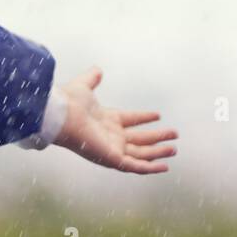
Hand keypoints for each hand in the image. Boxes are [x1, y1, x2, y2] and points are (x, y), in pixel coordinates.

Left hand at [53, 67, 177, 173]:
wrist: (61, 115)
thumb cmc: (68, 102)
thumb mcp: (84, 86)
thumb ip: (91, 78)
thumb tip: (97, 69)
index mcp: (105, 119)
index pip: (129, 119)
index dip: (143, 117)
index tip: (158, 115)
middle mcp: (110, 135)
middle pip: (139, 138)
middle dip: (157, 137)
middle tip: (175, 133)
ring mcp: (112, 148)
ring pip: (141, 153)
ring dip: (158, 152)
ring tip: (174, 148)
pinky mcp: (113, 159)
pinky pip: (136, 167)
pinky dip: (151, 167)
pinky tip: (164, 166)